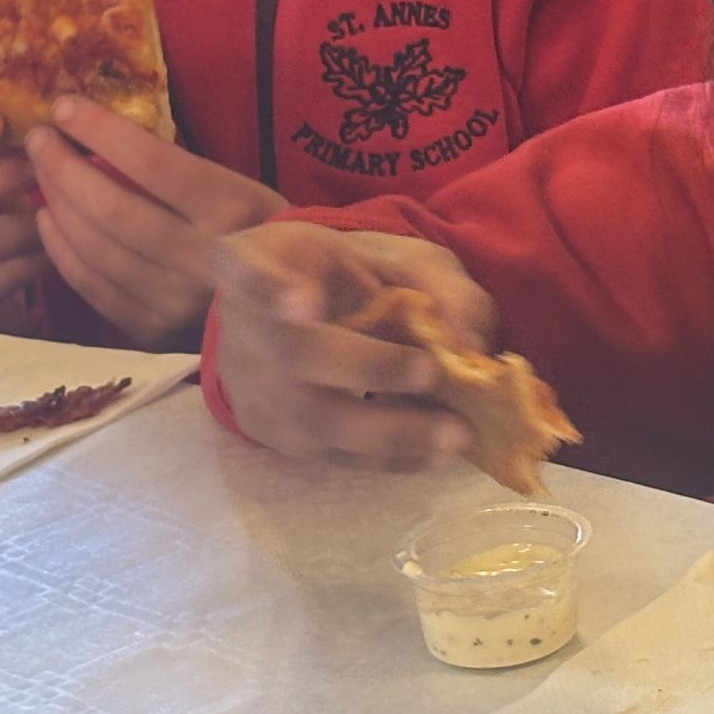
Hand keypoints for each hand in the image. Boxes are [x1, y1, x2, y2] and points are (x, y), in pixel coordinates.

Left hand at [22, 98, 285, 349]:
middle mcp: (203, 259)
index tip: (63, 107)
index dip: (101, 132)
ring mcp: (175, 301)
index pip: (153, 164)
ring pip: (96, 249)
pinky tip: (49, 222)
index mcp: (233, 210)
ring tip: (38, 175)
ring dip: (57, 206)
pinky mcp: (153, 331)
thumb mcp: (243, 189)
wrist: (286, 311)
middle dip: (63, 168)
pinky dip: (62, 252)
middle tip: (37, 139)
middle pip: (113, 208)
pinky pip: (93, 287)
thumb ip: (182, 171)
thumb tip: (104, 139)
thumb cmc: (261, 232)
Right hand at [208, 220, 494, 468]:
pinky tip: (434, 456)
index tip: (301, 305)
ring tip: (453, 437)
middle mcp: (242, 327)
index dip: (268, 288)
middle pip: (291, 353)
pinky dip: (386, 457)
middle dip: (367, 366)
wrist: (300, 310)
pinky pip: (326, 453)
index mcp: (260, 260)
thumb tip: (472, 345)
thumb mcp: (396, 256)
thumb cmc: (351, 277)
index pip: (246, 268)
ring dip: (387, 432)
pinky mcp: (272, 436)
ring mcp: (249, 388)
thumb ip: (441, 287)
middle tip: (431, 372)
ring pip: (309, 419)